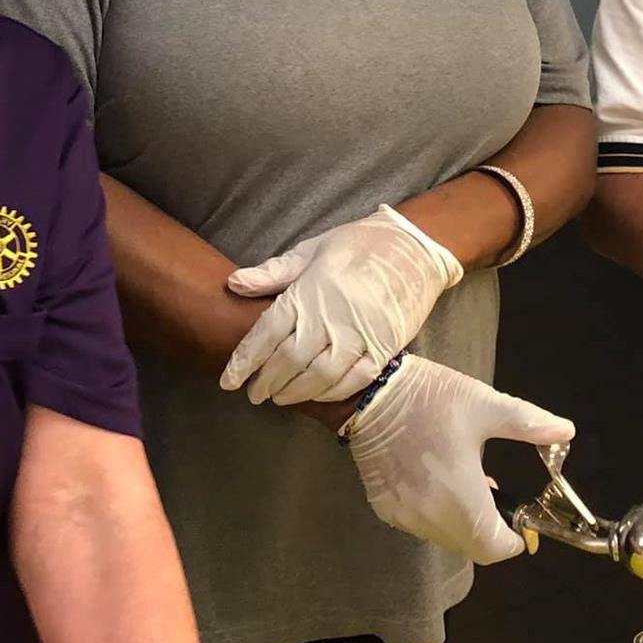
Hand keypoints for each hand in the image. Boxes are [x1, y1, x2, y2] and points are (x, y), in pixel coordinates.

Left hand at [220, 205, 462, 404]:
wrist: (414, 248)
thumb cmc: (357, 245)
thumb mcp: (311, 250)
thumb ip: (273, 273)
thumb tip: (234, 284)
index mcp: (308, 291)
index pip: (267, 333)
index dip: (244, 361)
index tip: (228, 380)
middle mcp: (330, 317)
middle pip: (289, 361)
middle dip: (266, 382)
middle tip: (253, 393)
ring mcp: (359, 335)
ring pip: (319, 377)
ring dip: (295, 392)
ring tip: (280, 397)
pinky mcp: (383, 348)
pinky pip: (354, 381)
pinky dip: (331, 393)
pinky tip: (317, 394)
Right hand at [343, 355, 573, 563]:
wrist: (367, 392)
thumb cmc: (430, 399)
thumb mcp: (484, 405)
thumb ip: (528, 423)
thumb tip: (567, 431)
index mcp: (460, 498)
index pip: (493, 548)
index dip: (513, 540)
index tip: (521, 521)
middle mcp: (430, 517)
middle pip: (470, 546)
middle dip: (489, 529)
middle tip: (494, 494)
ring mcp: (403, 515)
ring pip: (444, 537)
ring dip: (461, 521)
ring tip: (465, 481)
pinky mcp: (383, 507)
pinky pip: (419, 523)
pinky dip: (434, 512)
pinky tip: (435, 480)